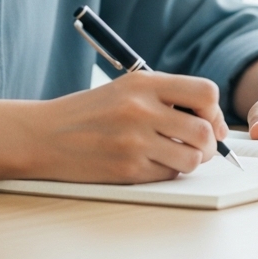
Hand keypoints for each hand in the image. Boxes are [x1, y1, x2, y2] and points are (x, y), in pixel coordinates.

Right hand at [30, 70, 227, 183]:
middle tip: (200, 144)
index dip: (214, 110)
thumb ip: (167, 96)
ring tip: (177, 154)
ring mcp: (133, 142)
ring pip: (192, 158)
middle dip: (209, 142)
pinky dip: (167, 171)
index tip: (210, 119)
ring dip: (191, 159)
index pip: (205, 92)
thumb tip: (212, 120)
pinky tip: (151, 162)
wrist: (43, 135)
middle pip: (204, 130)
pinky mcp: (127, 170)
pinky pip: (168, 174)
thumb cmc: (88, 112)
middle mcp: (140, 110)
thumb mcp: (126, 88)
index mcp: (143, 83)